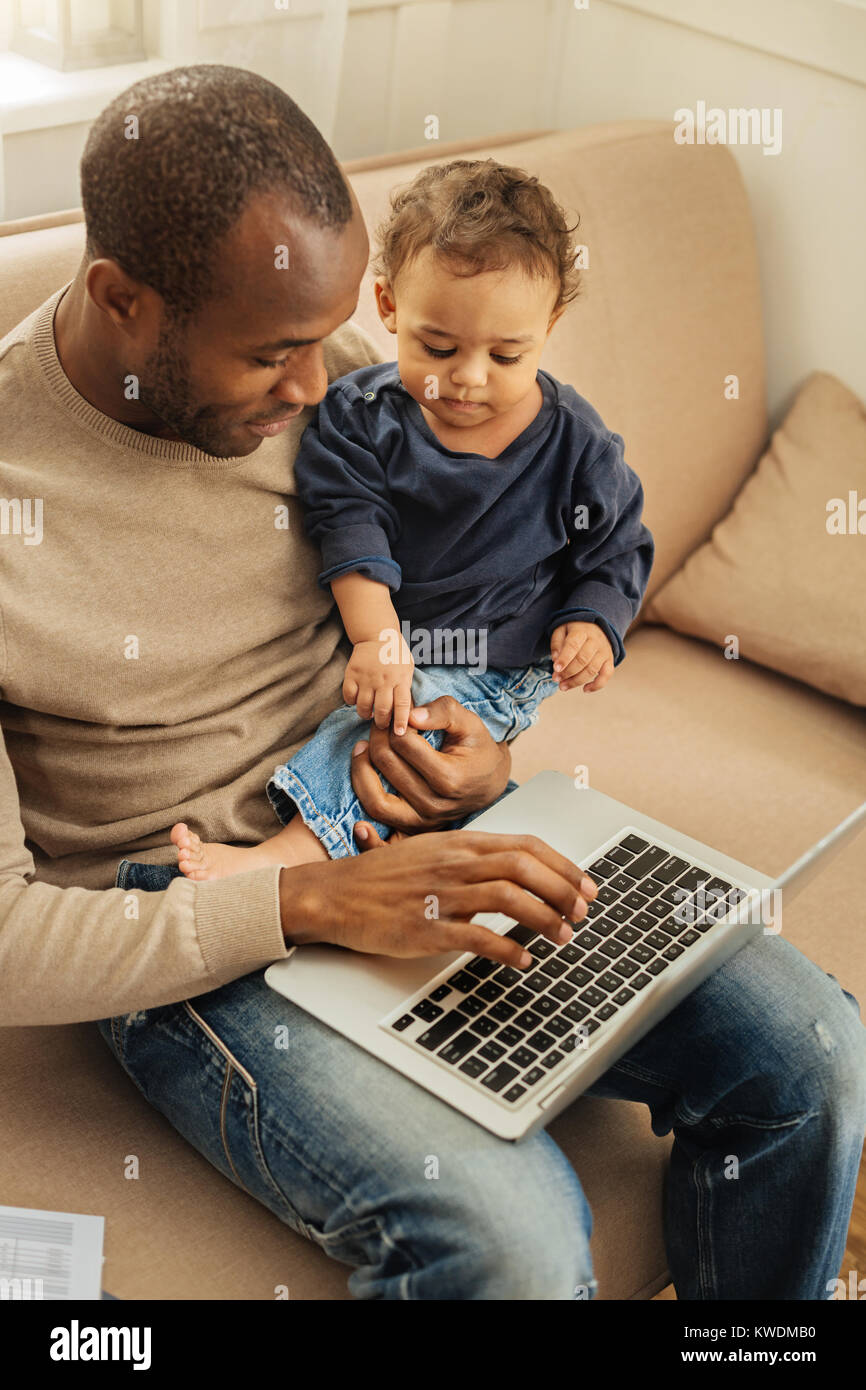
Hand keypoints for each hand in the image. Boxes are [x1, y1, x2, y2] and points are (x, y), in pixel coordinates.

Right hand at [278, 829, 598, 969]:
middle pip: (525, 867)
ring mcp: (441, 894)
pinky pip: (477, 936)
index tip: (585, 885)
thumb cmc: (383, 876)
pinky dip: (508, 949)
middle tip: (582, 913)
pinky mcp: (426, 927)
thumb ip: (474, 858)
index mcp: (460, 842)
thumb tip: (518, 870)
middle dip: (563, 890)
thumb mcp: (433, 852)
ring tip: (562, 936)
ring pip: (508, 898)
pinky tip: (523, 960)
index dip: (563, 865)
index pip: (526, 845)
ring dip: (545, 918)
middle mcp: (455, 863)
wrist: (334, 893)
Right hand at [342, 629, 414, 732]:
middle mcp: (384, 679)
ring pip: (364, 706)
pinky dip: (352, 703)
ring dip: (366, 715)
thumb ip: (405, 687)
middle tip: (382, 725)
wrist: (377, 633)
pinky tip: (357, 701)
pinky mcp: (352, 674)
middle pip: (382, 710)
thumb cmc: (396, 654)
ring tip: (369, 714)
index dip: (401, 721)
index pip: (402, 705)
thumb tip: (406, 712)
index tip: (400, 733)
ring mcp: (367, 677)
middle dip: (382, 723)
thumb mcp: (408, 668)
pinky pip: (349, 696)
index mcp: (401, 678)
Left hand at [350, 695, 510, 832]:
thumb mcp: (469, 723)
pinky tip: (360, 784)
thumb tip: (410, 715)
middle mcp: (435, 804)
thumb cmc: (477, 749)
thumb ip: (443, 712)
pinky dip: (364, 806)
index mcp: (450, 778)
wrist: (489, 782)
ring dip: (361, 769)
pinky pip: (379, 819)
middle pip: (387, 765)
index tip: (396, 713)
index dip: (394, 723)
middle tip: (379, 724)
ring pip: (375, 799)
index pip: (404, 744)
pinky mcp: (413, 828)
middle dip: (377, 737)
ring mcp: (423, 820)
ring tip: (362, 747)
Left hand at [550, 621, 613, 692]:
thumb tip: (556, 660)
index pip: (573, 645)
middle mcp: (595, 641)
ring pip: (592, 669)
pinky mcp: (610, 660)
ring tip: (563, 686)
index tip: (556, 669)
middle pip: (582, 660)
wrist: (595, 627)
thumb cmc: (575, 631)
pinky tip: (585, 689)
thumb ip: (557, 644)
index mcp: (581, 631)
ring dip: (577, 681)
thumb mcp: (561, 630)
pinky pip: (607, 675)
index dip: (564, 658)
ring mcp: (604, 651)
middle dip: (568, 672)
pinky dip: (597, 685)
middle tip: (556, 679)